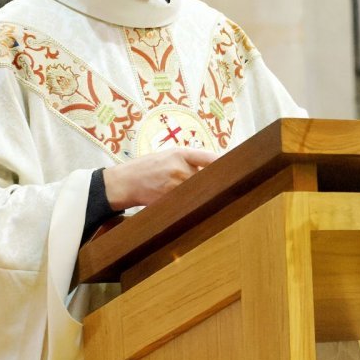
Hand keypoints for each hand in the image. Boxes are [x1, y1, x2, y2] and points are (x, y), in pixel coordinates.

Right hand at [103, 147, 218, 209]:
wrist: (124, 182)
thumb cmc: (147, 167)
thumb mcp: (167, 155)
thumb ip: (188, 160)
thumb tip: (214, 167)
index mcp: (180, 154)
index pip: (209, 157)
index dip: (223, 163)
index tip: (236, 168)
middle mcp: (179, 168)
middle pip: (207, 178)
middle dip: (214, 184)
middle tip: (227, 188)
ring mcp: (174, 185)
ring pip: (198, 192)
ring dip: (203, 196)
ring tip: (210, 199)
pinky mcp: (169, 200)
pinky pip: (187, 203)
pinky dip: (191, 205)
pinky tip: (193, 206)